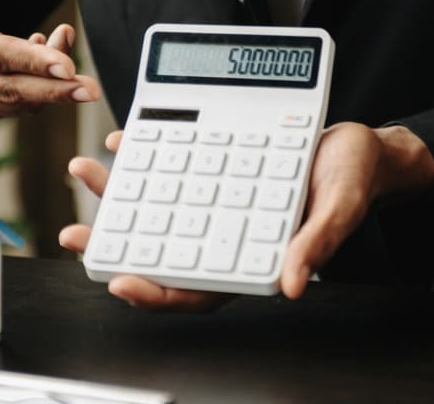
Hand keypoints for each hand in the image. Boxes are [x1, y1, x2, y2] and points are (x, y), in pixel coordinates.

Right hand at [0, 0, 100, 121]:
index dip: (30, 61)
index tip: (66, 64)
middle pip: (8, 89)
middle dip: (53, 91)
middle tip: (89, 89)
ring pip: (14, 101)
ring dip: (51, 87)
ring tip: (71, 53)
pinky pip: (10, 105)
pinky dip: (37, 90)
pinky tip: (50, 61)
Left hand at [59, 123, 433, 308]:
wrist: (359, 146)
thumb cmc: (352, 181)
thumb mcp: (340, 209)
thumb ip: (315, 245)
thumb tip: (290, 284)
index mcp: (252, 258)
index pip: (196, 289)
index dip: (156, 292)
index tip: (120, 282)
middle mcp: (224, 234)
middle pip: (160, 250)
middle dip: (114, 244)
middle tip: (75, 234)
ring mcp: (215, 203)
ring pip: (156, 207)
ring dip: (118, 194)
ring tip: (85, 172)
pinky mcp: (213, 169)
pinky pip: (170, 168)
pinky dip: (146, 155)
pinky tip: (126, 140)